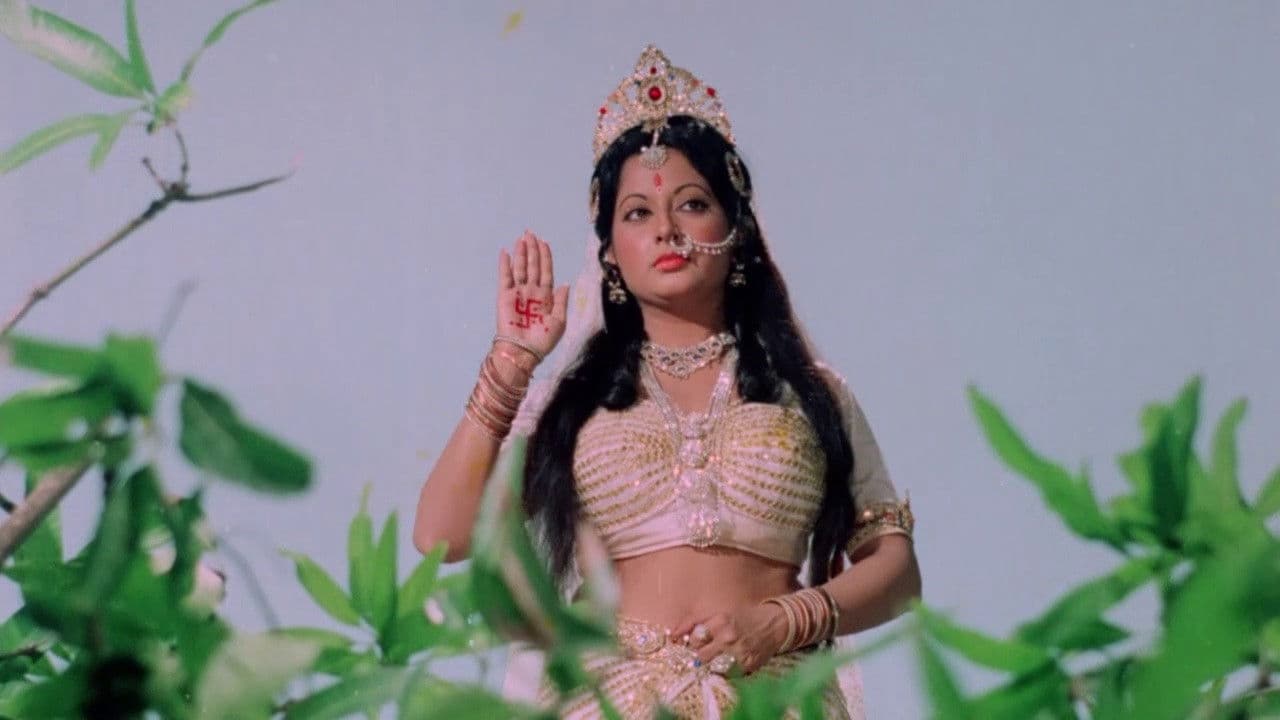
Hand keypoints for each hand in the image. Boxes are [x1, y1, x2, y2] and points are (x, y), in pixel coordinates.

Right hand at [496, 231, 568, 361]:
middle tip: (531, 233)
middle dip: (533, 249)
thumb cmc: (543, 340)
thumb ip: (562, 301)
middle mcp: (532, 292)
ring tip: (522, 238)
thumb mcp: (559, 321)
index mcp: (546, 297)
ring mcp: (518, 293)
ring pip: (520, 268)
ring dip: (521, 253)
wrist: (524, 352)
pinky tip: (506, 252)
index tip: (544, 242)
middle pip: (533, 265)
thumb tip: (565, 283)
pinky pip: (505, 277)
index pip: (546, 271)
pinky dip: (505, 265)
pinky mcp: (505, 297)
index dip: (545, 257)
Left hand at [672, 603, 788, 674]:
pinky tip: (727, 664)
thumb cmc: (743, 618)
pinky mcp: (747, 666)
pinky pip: (727, 675)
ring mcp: (738, 653)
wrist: (773, 624)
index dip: (692, 643)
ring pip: (712, 668)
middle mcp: (728, 637)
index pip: (694, 639)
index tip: (695, 644)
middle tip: (704, 654)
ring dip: (710, 666)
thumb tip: (672, 635)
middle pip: (700, 656)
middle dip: (698, 657)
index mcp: (720, 621)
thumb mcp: (719, 614)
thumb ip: (694, 621)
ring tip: (715, 660)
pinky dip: (723, 672)